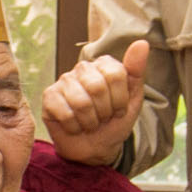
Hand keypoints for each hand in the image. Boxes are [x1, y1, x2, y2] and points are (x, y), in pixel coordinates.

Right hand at [40, 40, 149, 166]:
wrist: (95, 148)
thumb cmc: (113, 122)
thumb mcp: (133, 100)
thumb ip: (136, 70)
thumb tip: (141, 43)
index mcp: (104, 64)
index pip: (116, 74)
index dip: (120, 100)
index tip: (118, 109)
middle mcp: (82, 68)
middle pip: (97, 87)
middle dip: (104, 111)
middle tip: (102, 117)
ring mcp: (64, 81)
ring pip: (81, 102)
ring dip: (90, 121)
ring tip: (89, 123)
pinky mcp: (49, 97)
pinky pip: (65, 113)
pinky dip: (74, 127)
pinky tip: (75, 126)